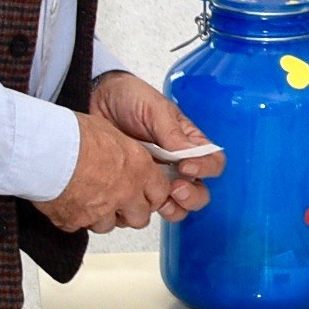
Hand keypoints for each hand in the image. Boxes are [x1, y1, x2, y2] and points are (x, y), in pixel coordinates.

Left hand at [33, 75, 222, 232]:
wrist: (95, 100)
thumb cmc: (129, 98)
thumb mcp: (154, 109)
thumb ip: (172, 133)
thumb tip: (191, 155)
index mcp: (189, 142)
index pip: (213, 161)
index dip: (205, 169)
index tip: (185, 167)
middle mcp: (178, 163)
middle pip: (200, 190)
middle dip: (192, 195)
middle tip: (174, 190)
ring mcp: (158, 177)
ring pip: (179, 204)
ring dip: (175, 208)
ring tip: (160, 203)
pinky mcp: (137, 186)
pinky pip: (148, 206)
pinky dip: (146, 210)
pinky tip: (136, 203)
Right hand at [36, 113, 178, 232]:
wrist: (45, 149)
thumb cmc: (74, 135)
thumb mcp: (111, 133)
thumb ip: (126, 152)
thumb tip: (126, 156)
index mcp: (139, 170)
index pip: (160, 194)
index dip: (152, 196)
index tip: (145, 194)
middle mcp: (125, 193)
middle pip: (139, 218)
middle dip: (130, 212)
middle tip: (119, 202)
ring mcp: (101, 211)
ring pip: (109, 226)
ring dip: (101, 217)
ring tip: (88, 199)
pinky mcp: (76, 221)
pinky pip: (79, 226)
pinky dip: (75, 217)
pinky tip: (68, 200)